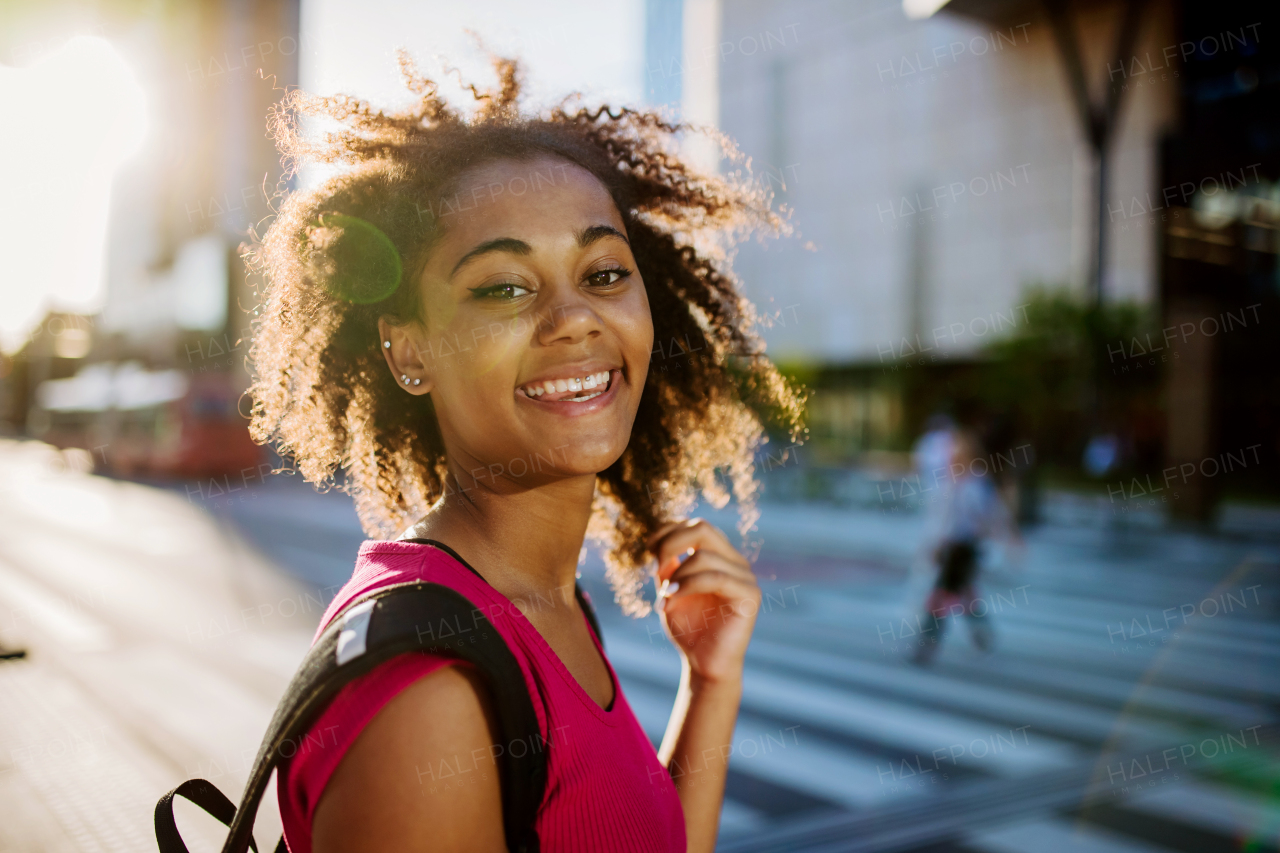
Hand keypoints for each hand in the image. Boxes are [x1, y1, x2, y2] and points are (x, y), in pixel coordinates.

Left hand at [647, 519, 760, 683]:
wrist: (703, 664)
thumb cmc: (688, 628)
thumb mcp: (670, 590)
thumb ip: (667, 566)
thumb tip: (658, 541)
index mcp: (718, 556)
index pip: (695, 525)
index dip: (667, 531)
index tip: (648, 550)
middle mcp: (734, 562)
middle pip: (703, 528)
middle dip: (671, 543)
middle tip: (656, 568)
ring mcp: (745, 577)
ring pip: (704, 556)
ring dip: (677, 575)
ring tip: (666, 596)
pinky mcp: (750, 595)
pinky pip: (716, 578)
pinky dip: (688, 585)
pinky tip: (672, 599)